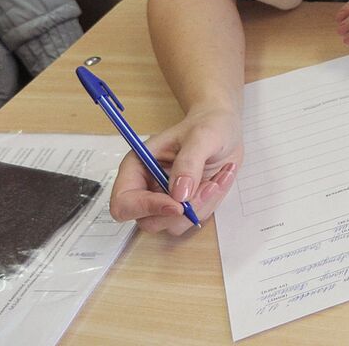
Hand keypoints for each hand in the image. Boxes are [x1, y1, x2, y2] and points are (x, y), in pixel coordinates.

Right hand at [107, 106, 242, 235]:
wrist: (224, 128)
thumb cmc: (207, 124)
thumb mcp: (202, 136)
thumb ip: (188, 163)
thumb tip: (179, 195)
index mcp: (137, 167)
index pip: (124, 203)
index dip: (146, 208)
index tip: (177, 205)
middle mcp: (147, 187)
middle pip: (149, 221)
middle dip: (182, 210)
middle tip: (208, 186)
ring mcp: (165, 200)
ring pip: (175, 224)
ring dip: (202, 205)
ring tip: (217, 178)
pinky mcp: (183, 206)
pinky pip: (195, 219)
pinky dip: (211, 203)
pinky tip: (219, 180)